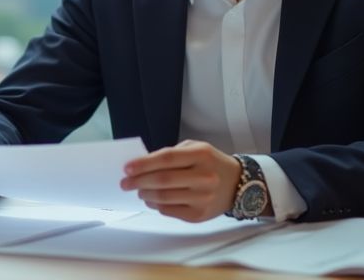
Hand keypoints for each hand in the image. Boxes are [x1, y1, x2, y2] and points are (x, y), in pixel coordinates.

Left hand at [120, 139, 240, 221]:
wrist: (238, 184)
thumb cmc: (210, 163)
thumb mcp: (196, 148)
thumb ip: (171, 154)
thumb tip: (141, 165)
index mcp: (202, 155)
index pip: (167, 159)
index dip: (144, 163)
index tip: (127, 168)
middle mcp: (204, 177)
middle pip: (163, 180)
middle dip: (138, 181)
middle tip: (125, 182)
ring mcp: (203, 198)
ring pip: (164, 198)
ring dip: (145, 194)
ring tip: (138, 191)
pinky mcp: (199, 215)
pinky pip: (169, 211)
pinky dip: (156, 205)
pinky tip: (151, 199)